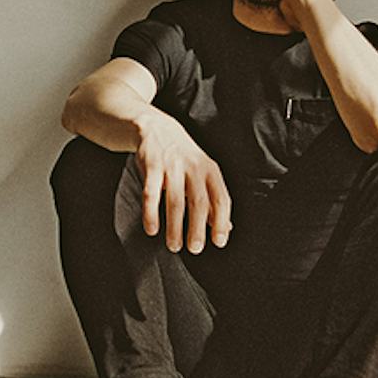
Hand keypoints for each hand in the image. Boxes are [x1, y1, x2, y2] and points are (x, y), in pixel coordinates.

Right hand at [136, 113, 231, 252]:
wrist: (157, 129)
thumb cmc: (184, 158)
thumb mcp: (204, 173)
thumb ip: (214, 200)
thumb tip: (226, 228)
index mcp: (211, 171)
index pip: (221, 198)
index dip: (221, 221)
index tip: (219, 241)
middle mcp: (194, 168)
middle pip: (199, 202)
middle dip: (197, 228)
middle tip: (195, 248)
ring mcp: (172, 167)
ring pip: (175, 201)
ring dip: (175, 226)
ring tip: (174, 246)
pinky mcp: (152, 167)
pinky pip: (151, 194)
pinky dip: (151, 214)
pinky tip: (152, 229)